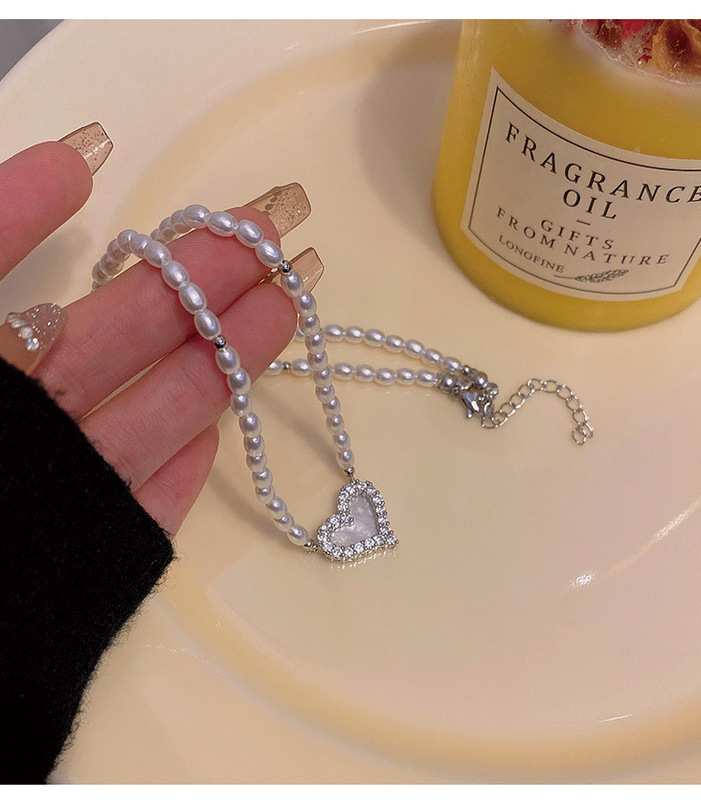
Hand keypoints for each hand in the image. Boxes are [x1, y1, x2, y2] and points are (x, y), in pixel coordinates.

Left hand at [0, 136, 297, 535]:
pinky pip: (137, 510)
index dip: (31, 207)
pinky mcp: (83, 558)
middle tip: (266, 230)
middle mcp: (2, 422)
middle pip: (107, 336)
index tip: (91, 153)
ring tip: (285, 307)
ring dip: (220, 361)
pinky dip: (178, 477)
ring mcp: (46, 491)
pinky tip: (217, 436)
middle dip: (192, 280)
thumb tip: (68, 161)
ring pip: (148, 413)